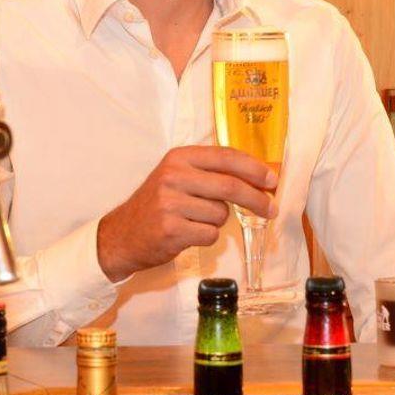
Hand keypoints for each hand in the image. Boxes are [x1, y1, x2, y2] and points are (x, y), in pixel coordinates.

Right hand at [96, 146, 277, 283]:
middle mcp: (173, 176)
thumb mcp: (177, 177)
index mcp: (179, 157)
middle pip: (230, 186)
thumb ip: (210, 173)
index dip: (253, 169)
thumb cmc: (157, 205)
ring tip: (194, 221)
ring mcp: (171, 203)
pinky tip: (187, 233)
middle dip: (257, 200)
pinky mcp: (171, 229)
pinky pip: (210, 234)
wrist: (122, 234)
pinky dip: (205, 237)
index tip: (272, 181)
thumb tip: (258, 179)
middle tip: (271, 210)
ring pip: (221, 214)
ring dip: (216, 221)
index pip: (225, 157)